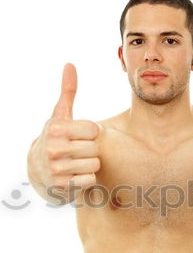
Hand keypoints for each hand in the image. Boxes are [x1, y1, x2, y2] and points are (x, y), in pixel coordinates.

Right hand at [28, 63, 101, 193]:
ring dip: (91, 165)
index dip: (91, 133)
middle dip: (91, 150)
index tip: (81, 135)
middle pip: (95, 148)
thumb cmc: (55, 138)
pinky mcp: (62, 187)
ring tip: (78, 163)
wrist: (38, 170)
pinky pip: (90, 180)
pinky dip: (87, 179)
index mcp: (56, 129)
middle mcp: (54, 149)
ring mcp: (57, 169)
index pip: (93, 129)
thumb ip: (68, 92)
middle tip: (80, 151)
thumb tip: (70, 65)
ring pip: (94, 165)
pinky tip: (76, 175)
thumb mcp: (59, 115)